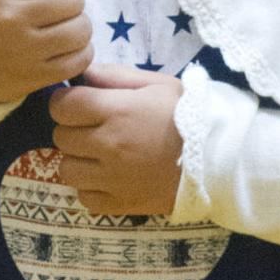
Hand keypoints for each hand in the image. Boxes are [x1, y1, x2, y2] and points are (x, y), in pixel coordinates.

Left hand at [49, 63, 185, 216]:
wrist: (219, 159)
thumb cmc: (187, 115)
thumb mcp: (156, 83)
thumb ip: (115, 75)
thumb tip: (83, 74)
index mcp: (115, 111)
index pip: (61, 105)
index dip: (65, 101)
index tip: (76, 102)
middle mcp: (108, 145)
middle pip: (61, 136)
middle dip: (71, 128)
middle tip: (91, 126)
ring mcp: (114, 179)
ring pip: (67, 169)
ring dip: (78, 159)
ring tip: (96, 153)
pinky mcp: (123, 205)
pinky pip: (86, 198)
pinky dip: (90, 188)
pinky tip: (106, 177)